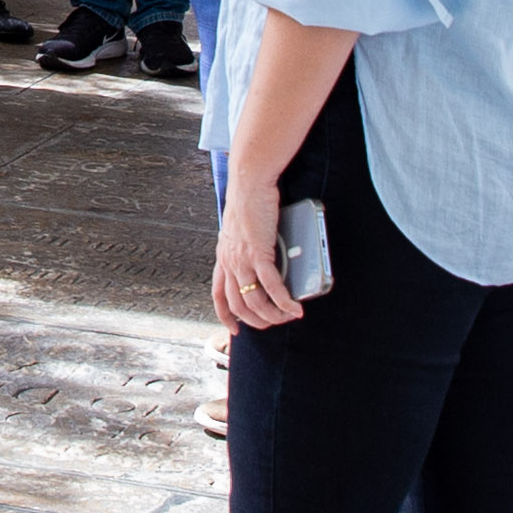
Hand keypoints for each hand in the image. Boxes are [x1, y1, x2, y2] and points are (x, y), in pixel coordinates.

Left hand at [212, 170, 302, 330]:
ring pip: (254, 300)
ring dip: (273, 315)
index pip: (218, 295)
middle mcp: (229, 261)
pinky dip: (284, 301)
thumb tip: (261, 258)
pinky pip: (272, 286)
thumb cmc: (248, 201)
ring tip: (288, 317)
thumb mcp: (240, 230)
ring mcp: (242, 259)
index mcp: (223, 257)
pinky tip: (294, 307)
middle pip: (238, 304)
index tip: (235, 329)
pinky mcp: (258, 253)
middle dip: (256, 320)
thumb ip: (246, 247)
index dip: (226, 316)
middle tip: (273, 324)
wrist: (249, 182)